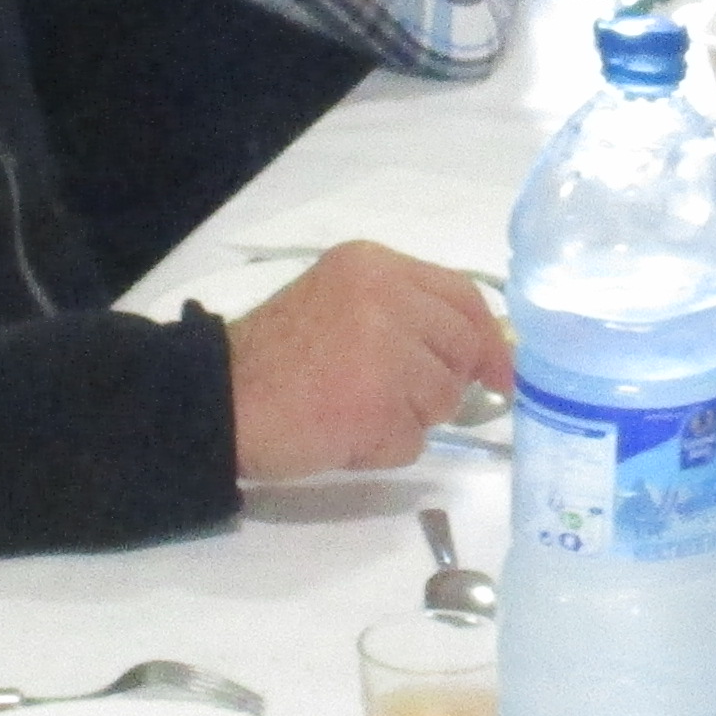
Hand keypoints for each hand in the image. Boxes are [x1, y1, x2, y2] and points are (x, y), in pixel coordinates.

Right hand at [225, 244, 512, 477]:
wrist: (217, 399)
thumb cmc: (275, 356)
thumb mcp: (342, 303)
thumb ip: (405, 313)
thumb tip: (485, 352)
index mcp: (374, 266)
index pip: (463, 296)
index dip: (487, 340)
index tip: (498, 373)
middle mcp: (385, 298)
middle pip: (461, 349)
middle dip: (438, 384)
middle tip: (387, 396)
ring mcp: (384, 352)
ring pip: (442, 399)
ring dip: (407, 419)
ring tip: (352, 410)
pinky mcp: (376, 407)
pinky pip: (412, 441)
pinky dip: (383, 449)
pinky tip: (342, 433)